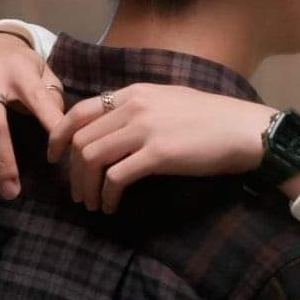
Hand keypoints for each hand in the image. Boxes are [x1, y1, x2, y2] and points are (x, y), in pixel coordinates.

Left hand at [47, 83, 274, 213]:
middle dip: (72, 171)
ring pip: (91, 158)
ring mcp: (145, 129)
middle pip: (80, 139)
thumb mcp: (169, 100)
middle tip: (78, 193)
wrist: (244, 129)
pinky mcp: (158, 154)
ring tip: (93, 204)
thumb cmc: (212, 119)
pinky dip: (107, 196)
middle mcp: (134, 107)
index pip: (80, 111)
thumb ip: (139, 108)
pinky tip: (112, 206)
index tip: (55, 157)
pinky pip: (116, 177)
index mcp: (135, 92)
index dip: (59, 136)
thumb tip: (114, 127)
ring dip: (86, 186)